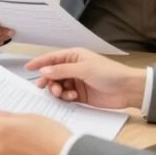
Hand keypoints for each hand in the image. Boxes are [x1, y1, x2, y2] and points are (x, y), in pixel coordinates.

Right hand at [26, 48, 146, 108]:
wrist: (127, 89)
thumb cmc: (109, 73)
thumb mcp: (84, 69)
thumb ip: (62, 70)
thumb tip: (44, 71)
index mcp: (75, 56)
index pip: (53, 58)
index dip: (40, 62)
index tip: (27, 67)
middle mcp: (74, 68)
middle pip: (53, 74)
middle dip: (49, 81)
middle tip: (47, 88)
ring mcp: (77, 82)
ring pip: (58, 86)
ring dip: (57, 91)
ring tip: (63, 94)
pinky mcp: (81, 95)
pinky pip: (66, 96)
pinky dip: (65, 98)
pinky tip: (72, 98)